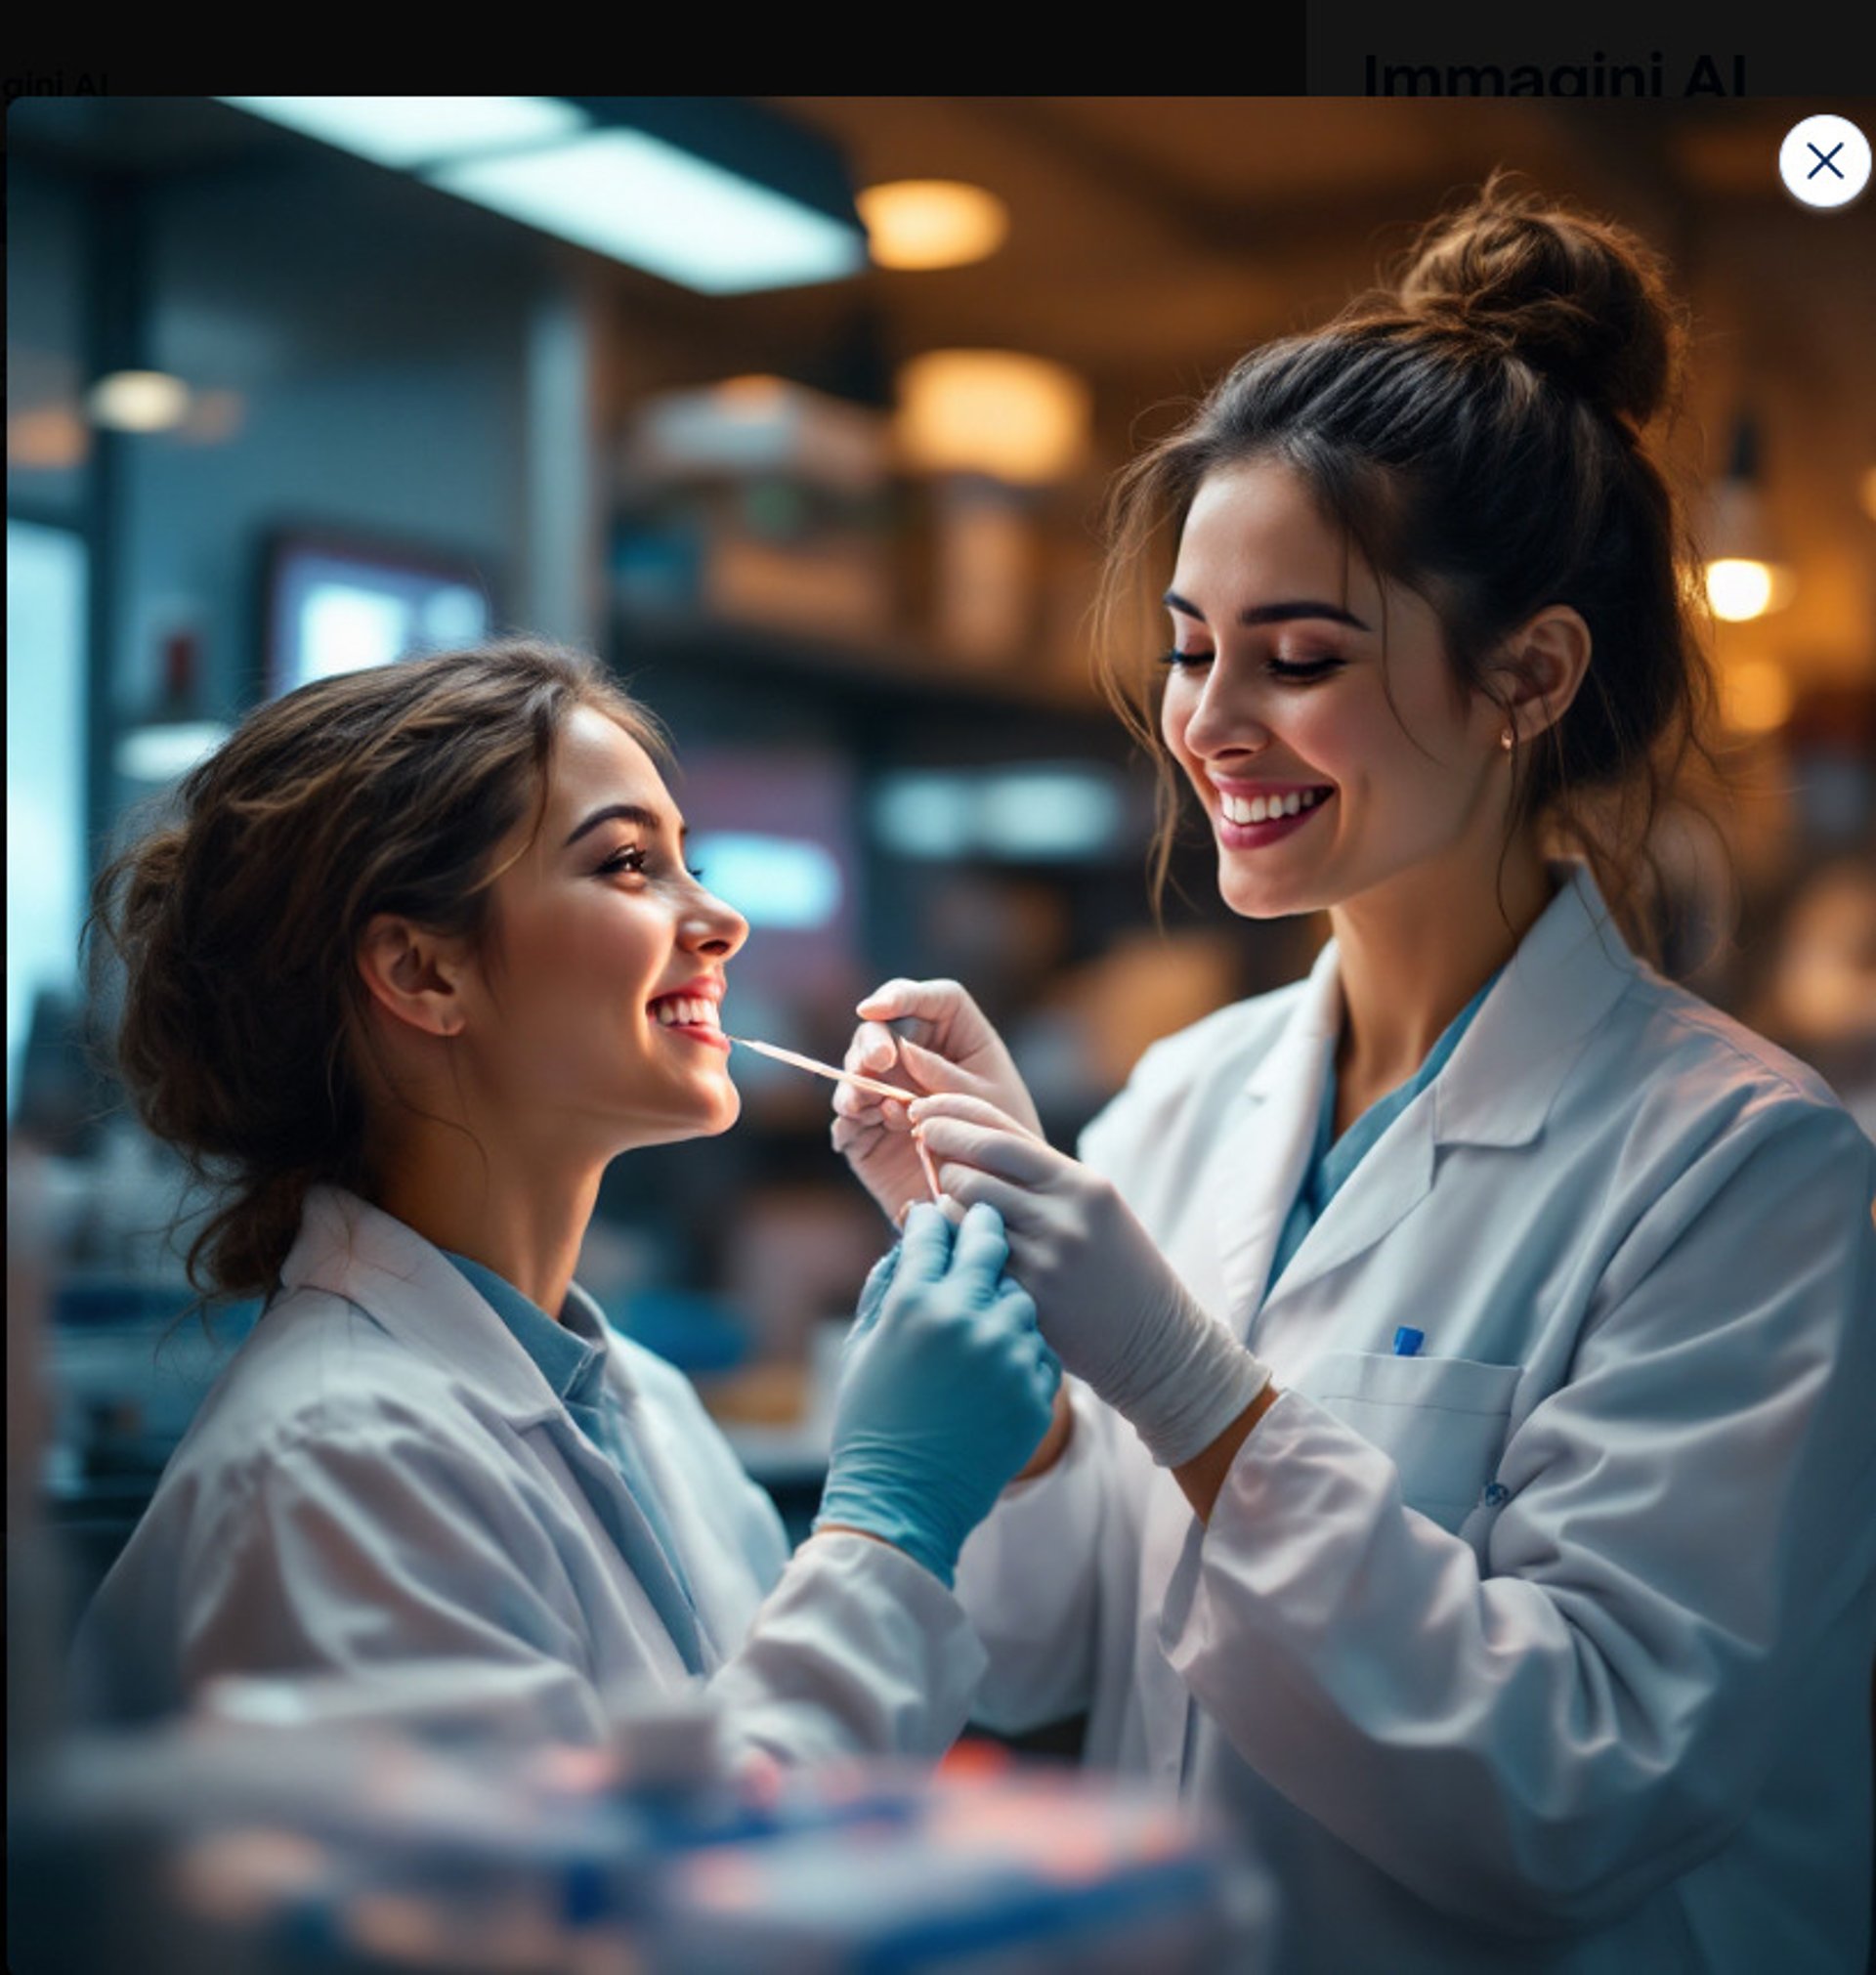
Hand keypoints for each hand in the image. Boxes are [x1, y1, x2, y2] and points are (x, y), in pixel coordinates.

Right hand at [815, 1202, 1061, 1586]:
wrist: (903, 1500)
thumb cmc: (872, 1421)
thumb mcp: (863, 1345)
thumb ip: (887, 1284)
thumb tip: (908, 1238)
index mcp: (916, 1302)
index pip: (933, 1230)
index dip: (932, 1218)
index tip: (934, 1214)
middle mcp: (967, 1318)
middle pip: (991, 1245)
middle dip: (984, 1229)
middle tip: (984, 1225)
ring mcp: (1008, 1354)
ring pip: (1022, 1299)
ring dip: (1004, 1302)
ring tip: (984, 1323)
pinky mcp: (1036, 1390)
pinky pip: (1039, 1349)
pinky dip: (1021, 1352)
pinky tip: (997, 1370)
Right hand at [831, 979, 1042, 1228]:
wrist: (1001, 1198)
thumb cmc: (1006, 1141)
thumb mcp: (984, 1104)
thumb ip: (945, 1077)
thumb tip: (901, 1050)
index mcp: (957, 1036)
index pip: (928, 1000)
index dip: (899, 995)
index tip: (874, 1007)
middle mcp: (916, 1058)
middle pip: (881, 1031)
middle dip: (870, 1043)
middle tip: (875, 1063)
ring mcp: (888, 1093)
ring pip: (856, 1073)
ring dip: (854, 1082)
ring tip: (862, 1101)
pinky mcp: (870, 1132)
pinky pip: (848, 1121)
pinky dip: (848, 1120)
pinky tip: (855, 1124)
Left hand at [909, 1093, 1271, 1469]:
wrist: (1154, 1340)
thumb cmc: (1114, 1266)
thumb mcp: (1091, 1207)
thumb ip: (1037, 1176)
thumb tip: (964, 1144)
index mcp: (1080, 1183)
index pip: (999, 1132)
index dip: (952, 1115)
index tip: (922, 1110)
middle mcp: (1064, 1215)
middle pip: (973, 1169)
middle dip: (941, 1159)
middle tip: (928, 1158)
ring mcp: (1045, 1258)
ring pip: (962, 1214)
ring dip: (944, 1205)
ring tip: (948, 1207)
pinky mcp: (1028, 1298)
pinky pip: (969, 1260)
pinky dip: (954, 1248)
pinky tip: (956, 1249)